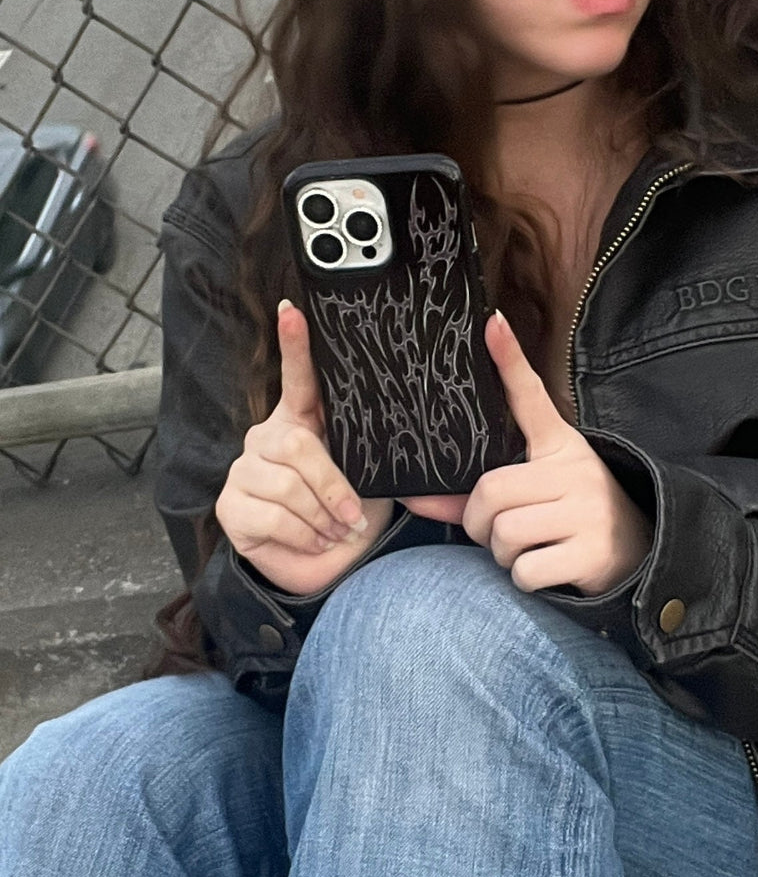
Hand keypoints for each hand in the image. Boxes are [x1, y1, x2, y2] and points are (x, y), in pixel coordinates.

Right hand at [215, 300, 392, 594]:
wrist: (329, 566)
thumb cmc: (350, 514)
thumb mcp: (368, 479)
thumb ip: (372, 450)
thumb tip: (408, 429)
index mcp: (302, 424)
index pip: (297, 379)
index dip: (294, 346)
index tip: (294, 310)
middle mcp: (267, 439)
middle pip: (297, 446)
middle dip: (333, 487)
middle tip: (352, 517)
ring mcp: (243, 471)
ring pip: (286, 485)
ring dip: (321, 518)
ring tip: (335, 532)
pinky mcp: (230, 507)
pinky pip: (272, 516)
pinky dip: (304, 537)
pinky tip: (313, 541)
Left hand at [408, 312, 653, 594]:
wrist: (638, 554)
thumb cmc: (567, 517)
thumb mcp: (533, 495)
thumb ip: (475, 496)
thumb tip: (414, 500)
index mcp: (560, 446)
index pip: (531, 398)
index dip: (510, 361)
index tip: (492, 323)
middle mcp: (576, 471)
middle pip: (490, 493)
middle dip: (480, 524)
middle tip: (499, 532)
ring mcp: (586, 511)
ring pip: (505, 534)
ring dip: (503, 555)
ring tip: (527, 550)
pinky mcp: (591, 552)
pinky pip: (526, 569)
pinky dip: (524, 577)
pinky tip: (546, 569)